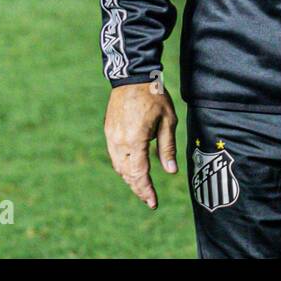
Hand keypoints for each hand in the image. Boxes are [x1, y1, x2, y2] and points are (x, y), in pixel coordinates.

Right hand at [104, 82, 177, 208]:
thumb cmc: (154, 96)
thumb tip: (170, 172)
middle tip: (149, 199)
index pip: (139, 174)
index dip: (146, 190)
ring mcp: (111, 137)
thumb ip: (167, 147)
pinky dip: (123, 166)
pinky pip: (114, 155)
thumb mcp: (168, 121)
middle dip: (138, 188)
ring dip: (129, 179)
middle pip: (127, 174)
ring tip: (142, 187)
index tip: (153, 203)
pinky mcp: (109, 131)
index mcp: (134, 141)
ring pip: (118, 166)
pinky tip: (132, 169)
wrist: (132, 77)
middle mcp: (119, 142)